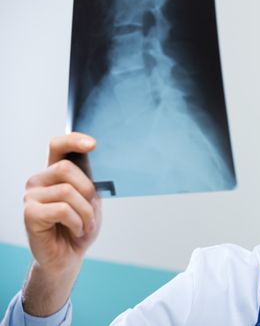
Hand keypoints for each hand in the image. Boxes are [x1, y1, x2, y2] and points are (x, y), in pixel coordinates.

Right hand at [22, 132, 101, 315]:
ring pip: (68, 192)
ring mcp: (31, 196)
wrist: (69, 256)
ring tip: (84, 225)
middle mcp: (40, 180)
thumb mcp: (91, 200)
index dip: (73, 140)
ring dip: (85, 212)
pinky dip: (76, 222)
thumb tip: (89, 159)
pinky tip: (75, 230)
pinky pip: (62, 210)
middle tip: (90, 211)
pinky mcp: (30, 213)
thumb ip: (88, 180)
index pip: (57, 146)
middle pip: (67, 169)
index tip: (92, 144)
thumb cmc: (80, 226)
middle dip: (88, 192)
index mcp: (55, 173)